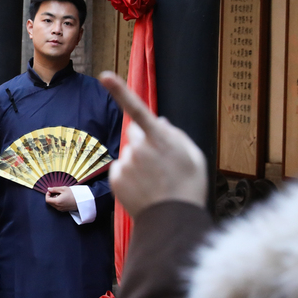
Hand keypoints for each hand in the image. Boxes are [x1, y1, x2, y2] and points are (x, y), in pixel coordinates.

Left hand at [45, 186, 78, 212]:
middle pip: (50, 202)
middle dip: (50, 197)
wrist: (81, 200)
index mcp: (57, 202)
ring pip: (53, 205)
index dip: (47, 194)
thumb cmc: (73, 194)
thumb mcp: (63, 189)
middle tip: (55, 192)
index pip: (47, 200)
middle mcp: (58, 207)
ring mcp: (61, 209)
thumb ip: (54, 189)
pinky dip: (57, 202)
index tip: (50, 191)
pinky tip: (62, 198)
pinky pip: (57, 206)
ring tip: (60, 194)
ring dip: (54, 199)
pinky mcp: (64, 210)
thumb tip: (49, 189)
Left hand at [99, 71, 208, 216]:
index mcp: (160, 138)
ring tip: (155, 181)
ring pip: (129, 153)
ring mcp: (126, 164)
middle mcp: (140, 148)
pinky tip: (143, 188)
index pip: (138, 110)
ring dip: (138, 162)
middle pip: (135, 134)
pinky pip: (121, 169)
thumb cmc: (189, 187)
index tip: (104, 76)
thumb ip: (176, 135)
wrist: (172, 221)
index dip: (120, 91)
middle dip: (144, 142)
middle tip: (161, 163)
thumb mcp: (193, 156)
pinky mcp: (116, 179)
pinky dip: (129, 176)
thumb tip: (160, 123)